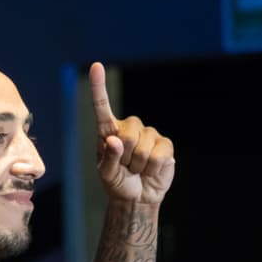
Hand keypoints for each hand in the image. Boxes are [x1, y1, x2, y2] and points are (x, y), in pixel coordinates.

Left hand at [89, 62, 174, 204]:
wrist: (138, 196)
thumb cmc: (117, 183)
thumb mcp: (106, 174)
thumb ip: (108, 158)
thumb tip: (115, 140)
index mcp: (108, 131)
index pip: (102, 106)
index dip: (99, 87)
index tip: (96, 66)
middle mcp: (128, 127)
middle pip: (127, 135)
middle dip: (124, 157)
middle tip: (124, 167)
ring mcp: (149, 134)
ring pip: (143, 148)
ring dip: (138, 165)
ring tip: (136, 169)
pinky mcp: (165, 144)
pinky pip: (159, 155)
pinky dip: (152, 168)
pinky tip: (150, 169)